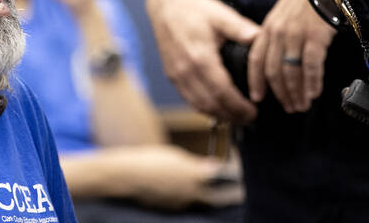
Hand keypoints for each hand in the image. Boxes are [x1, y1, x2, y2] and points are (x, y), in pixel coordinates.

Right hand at [105, 145, 244, 209]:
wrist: (124, 177)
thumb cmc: (149, 161)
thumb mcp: (176, 157)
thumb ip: (198, 164)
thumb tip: (215, 168)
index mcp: (194, 176)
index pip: (225, 179)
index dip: (236, 177)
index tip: (244, 174)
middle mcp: (191, 194)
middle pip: (220, 199)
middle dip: (232, 195)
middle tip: (241, 191)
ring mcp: (182, 205)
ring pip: (205, 204)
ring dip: (216, 199)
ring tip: (224, 194)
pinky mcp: (173, 211)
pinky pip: (190, 206)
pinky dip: (197, 201)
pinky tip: (198, 195)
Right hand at [147, 0, 259, 122]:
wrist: (166, 7)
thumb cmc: (194, 10)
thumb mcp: (220, 14)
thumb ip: (240, 28)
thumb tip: (260, 38)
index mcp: (201, 57)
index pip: (222, 92)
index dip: (238, 107)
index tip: (253, 112)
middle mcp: (186, 71)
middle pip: (211, 104)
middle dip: (232, 116)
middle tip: (250, 118)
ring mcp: (177, 76)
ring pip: (198, 106)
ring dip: (218, 115)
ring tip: (237, 117)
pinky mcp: (172, 76)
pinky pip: (189, 100)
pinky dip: (204, 108)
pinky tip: (217, 108)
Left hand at [247, 0, 334, 113]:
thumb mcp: (285, 13)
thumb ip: (279, 34)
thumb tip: (281, 58)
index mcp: (269, 27)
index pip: (256, 59)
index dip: (255, 81)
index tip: (257, 97)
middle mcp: (278, 32)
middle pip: (273, 71)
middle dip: (280, 93)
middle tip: (289, 107)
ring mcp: (296, 34)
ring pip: (290, 72)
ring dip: (296, 93)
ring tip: (302, 105)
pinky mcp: (315, 35)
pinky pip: (310, 66)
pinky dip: (311, 83)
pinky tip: (314, 93)